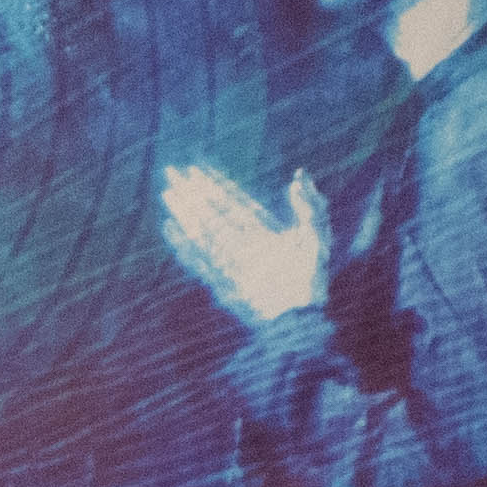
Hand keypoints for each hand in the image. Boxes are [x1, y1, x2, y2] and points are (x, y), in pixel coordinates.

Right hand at [160, 160, 325, 327]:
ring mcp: (230, 262)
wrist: (298, 318)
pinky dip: (183, 244)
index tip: (197, 169)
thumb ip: (311, 206)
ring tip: (167, 194)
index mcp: (264, 232)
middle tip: (171, 173)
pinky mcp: (220, 280)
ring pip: (203, 231)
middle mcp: (243, 244)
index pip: (235, 202)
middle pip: (213, 213)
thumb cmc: (311, 279)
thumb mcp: (318, 235)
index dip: (216, 185)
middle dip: (193, 193)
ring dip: (184, 212)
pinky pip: (198, 259)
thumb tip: (297, 176)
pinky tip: (170, 228)